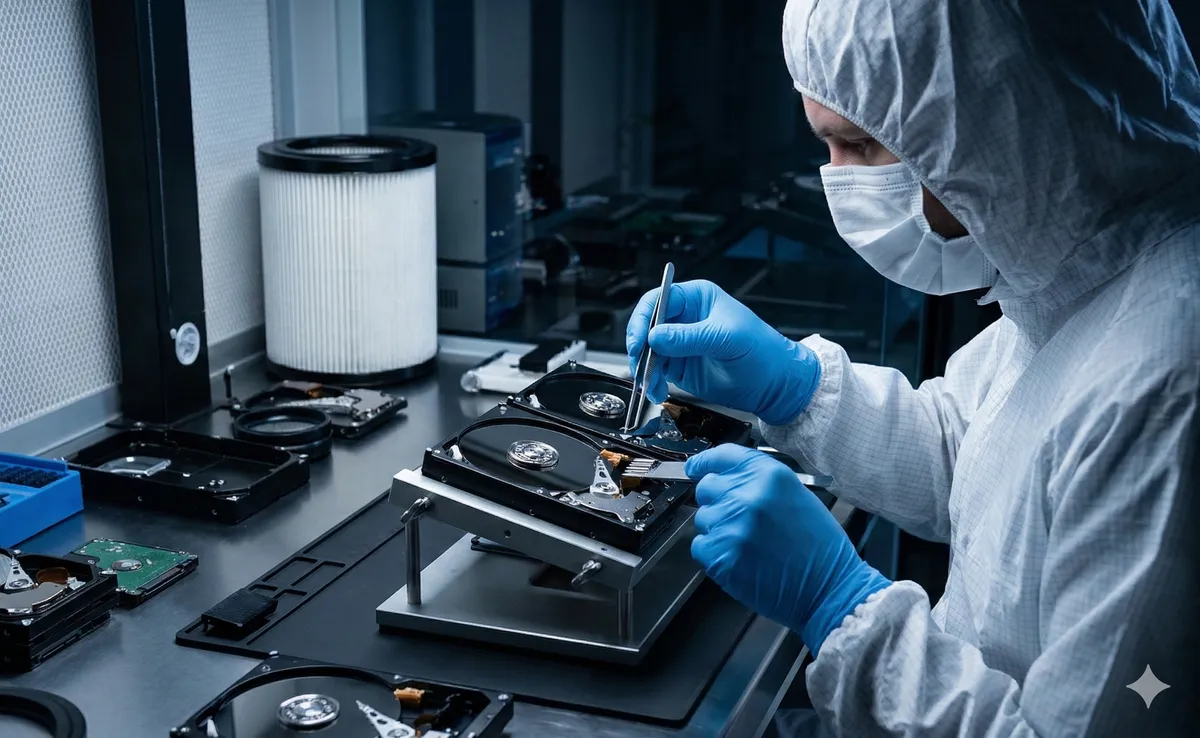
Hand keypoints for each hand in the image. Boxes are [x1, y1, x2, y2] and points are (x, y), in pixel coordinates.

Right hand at [625, 280, 819, 425]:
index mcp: (697, 298)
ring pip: (647, 351)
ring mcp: (680, 344)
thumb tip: (655, 336)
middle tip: (640, 364)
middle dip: (639, 347)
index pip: (659, 300)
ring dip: (644, 368)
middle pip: (646, 326)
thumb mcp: (726, 338)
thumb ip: (689, 338)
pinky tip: (657, 390)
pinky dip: (651, 382)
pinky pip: (655, 371)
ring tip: (651, 384)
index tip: (640, 340)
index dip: (644, 318)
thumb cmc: (761, 351)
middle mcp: (685, 318)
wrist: (774, 384)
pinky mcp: (679, 367)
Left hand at [686, 445, 890, 654]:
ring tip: (749, 544)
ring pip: (703, 518)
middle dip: (717, 501)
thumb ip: (759, 482)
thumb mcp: (796, 496)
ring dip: (718, 529)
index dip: (705, 462)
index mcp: (768, 475)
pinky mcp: (720, 555)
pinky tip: (741, 559)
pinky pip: (700, 546)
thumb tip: (727, 479)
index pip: (722, 456)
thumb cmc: (819, 547)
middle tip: (739, 519)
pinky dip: (714, 553)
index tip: (695, 467)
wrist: (828, 588)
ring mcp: (731, 526)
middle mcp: (747, 495)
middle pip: (707, 487)